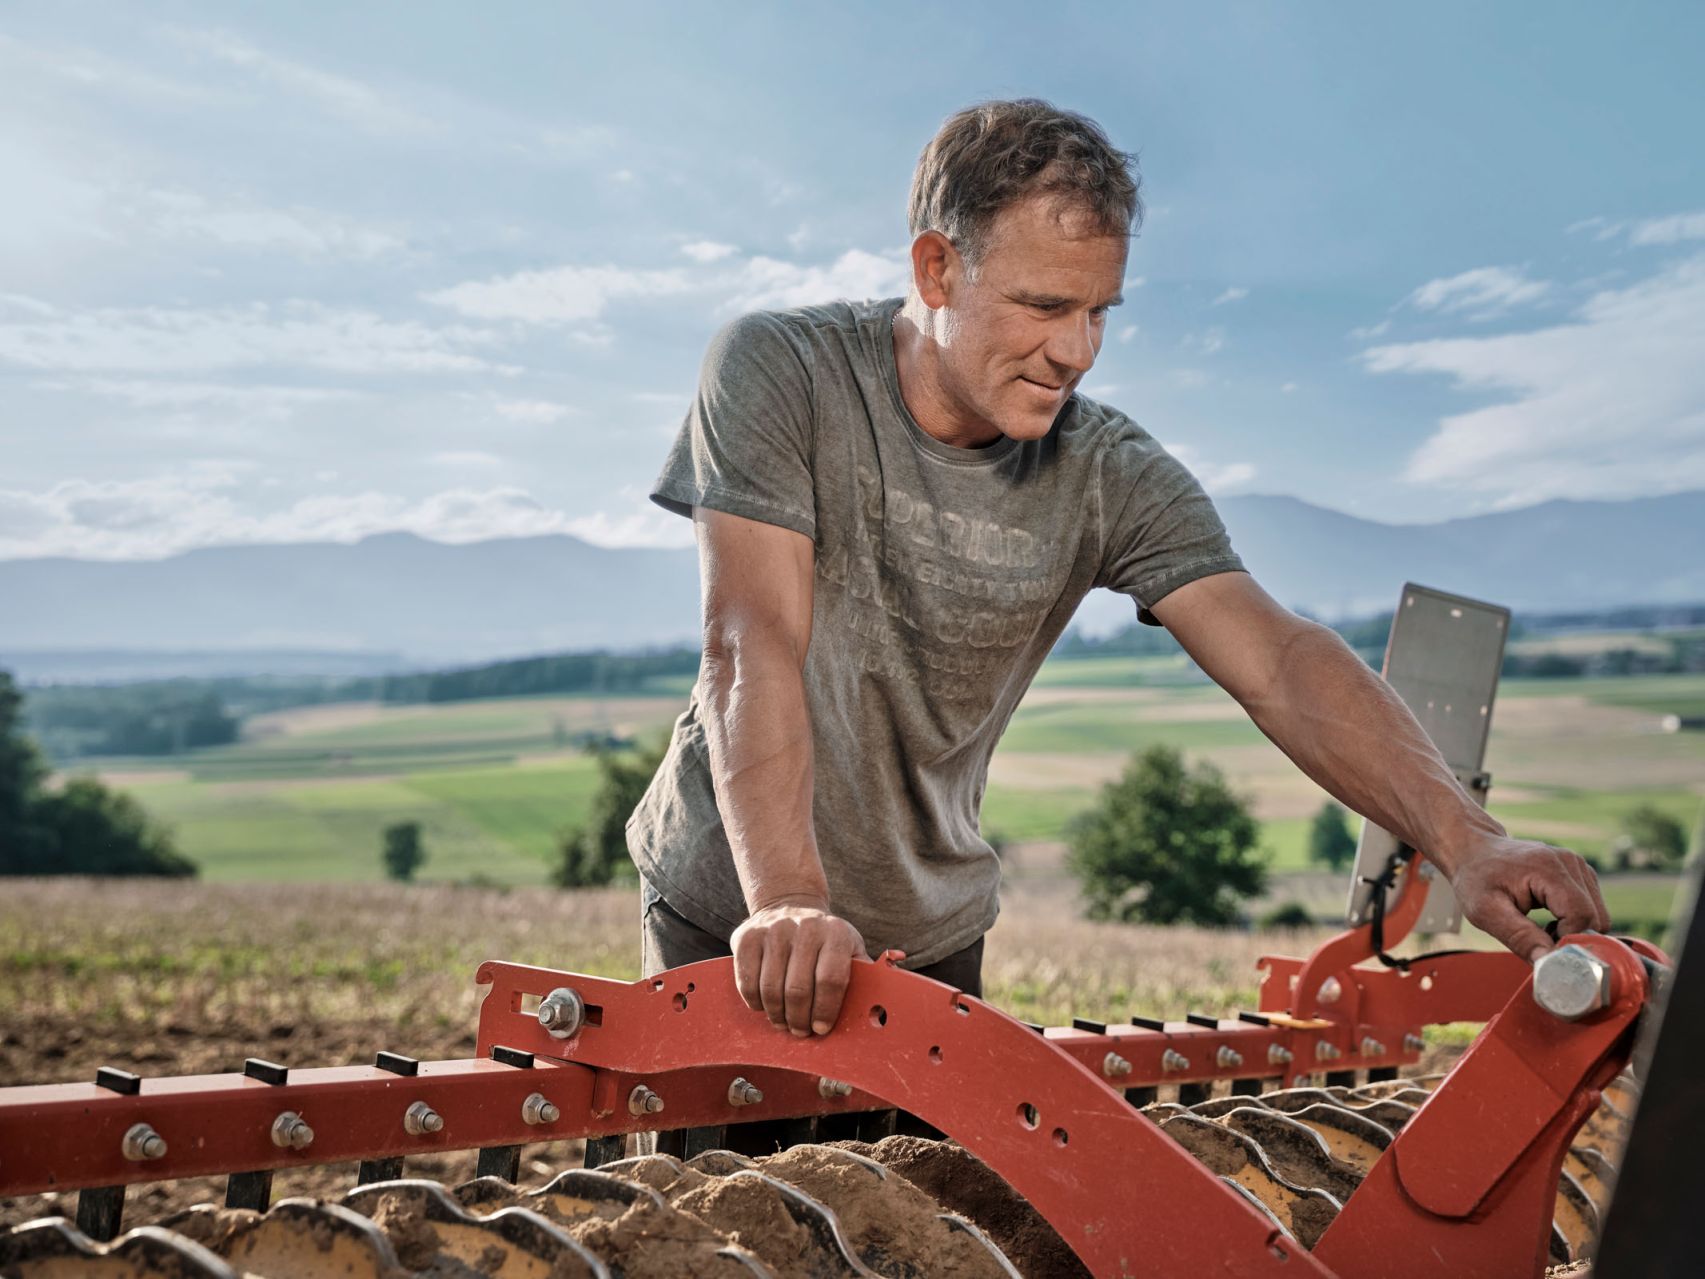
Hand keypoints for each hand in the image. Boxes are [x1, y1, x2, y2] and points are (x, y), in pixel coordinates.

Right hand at [731, 897, 867, 1035]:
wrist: (789, 904)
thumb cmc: (827, 939)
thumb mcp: (852, 947)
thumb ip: (869, 973)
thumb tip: (887, 997)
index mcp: (836, 933)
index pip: (830, 980)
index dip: (825, 1010)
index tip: (821, 1028)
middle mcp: (805, 928)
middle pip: (798, 989)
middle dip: (799, 1019)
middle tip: (800, 1031)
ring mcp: (773, 930)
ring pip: (771, 989)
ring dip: (777, 1015)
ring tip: (784, 1022)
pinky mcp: (747, 936)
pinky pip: (747, 982)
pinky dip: (755, 1003)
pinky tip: (765, 1006)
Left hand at [1447, 837, 1611, 963]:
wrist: (1474, 852)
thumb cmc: (1476, 878)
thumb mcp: (1486, 911)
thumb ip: (1520, 937)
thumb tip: (1549, 962)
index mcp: (1549, 868)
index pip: (1582, 916)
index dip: (1568, 941)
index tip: (1543, 951)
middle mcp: (1571, 863)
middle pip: (1595, 919)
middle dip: (1571, 939)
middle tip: (1538, 941)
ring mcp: (1579, 867)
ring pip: (1597, 917)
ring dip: (1573, 932)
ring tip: (1540, 929)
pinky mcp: (1581, 875)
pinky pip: (1591, 910)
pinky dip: (1574, 923)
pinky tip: (1550, 921)